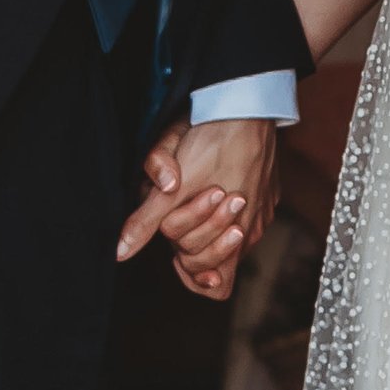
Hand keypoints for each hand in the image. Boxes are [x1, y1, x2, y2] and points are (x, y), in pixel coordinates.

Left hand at [116, 116, 279, 301]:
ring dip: (208, 224)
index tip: (175, 249)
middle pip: (215, 261)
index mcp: (232, 235)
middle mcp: (253, 231)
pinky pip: (245, 218)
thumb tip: (120, 251)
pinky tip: (215, 183)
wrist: (247, 106)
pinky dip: (224, 211)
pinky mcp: (268, 196)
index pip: (211, 283)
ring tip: (201, 192)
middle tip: (184, 206)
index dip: (187, 268)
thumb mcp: (171, 187)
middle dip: (191, 238)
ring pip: (230, 240)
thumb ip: (147, 222)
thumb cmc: (210, 143)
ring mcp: (263, 214)